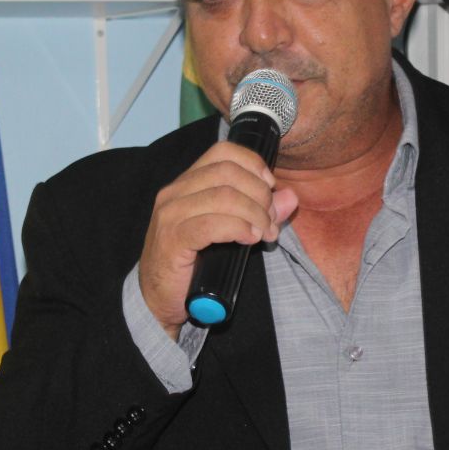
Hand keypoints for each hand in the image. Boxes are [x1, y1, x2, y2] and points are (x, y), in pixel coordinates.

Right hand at [139, 142, 298, 337]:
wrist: (158, 298)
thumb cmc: (193, 263)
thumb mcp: (229, 231)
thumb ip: (259, 211)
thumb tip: (290, 197)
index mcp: (186, 183)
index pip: (223, 152)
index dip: (253, 164)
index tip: (271, 187)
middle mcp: (174, 192)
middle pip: (228, 172)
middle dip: (259, 194)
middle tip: (270, 220)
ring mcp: (171, 215)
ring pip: (224, 196)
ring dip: (254, 214)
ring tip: (264, 234)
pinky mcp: (172, 240)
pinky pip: (212, 225)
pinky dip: (238, 228)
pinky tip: (249, 239)